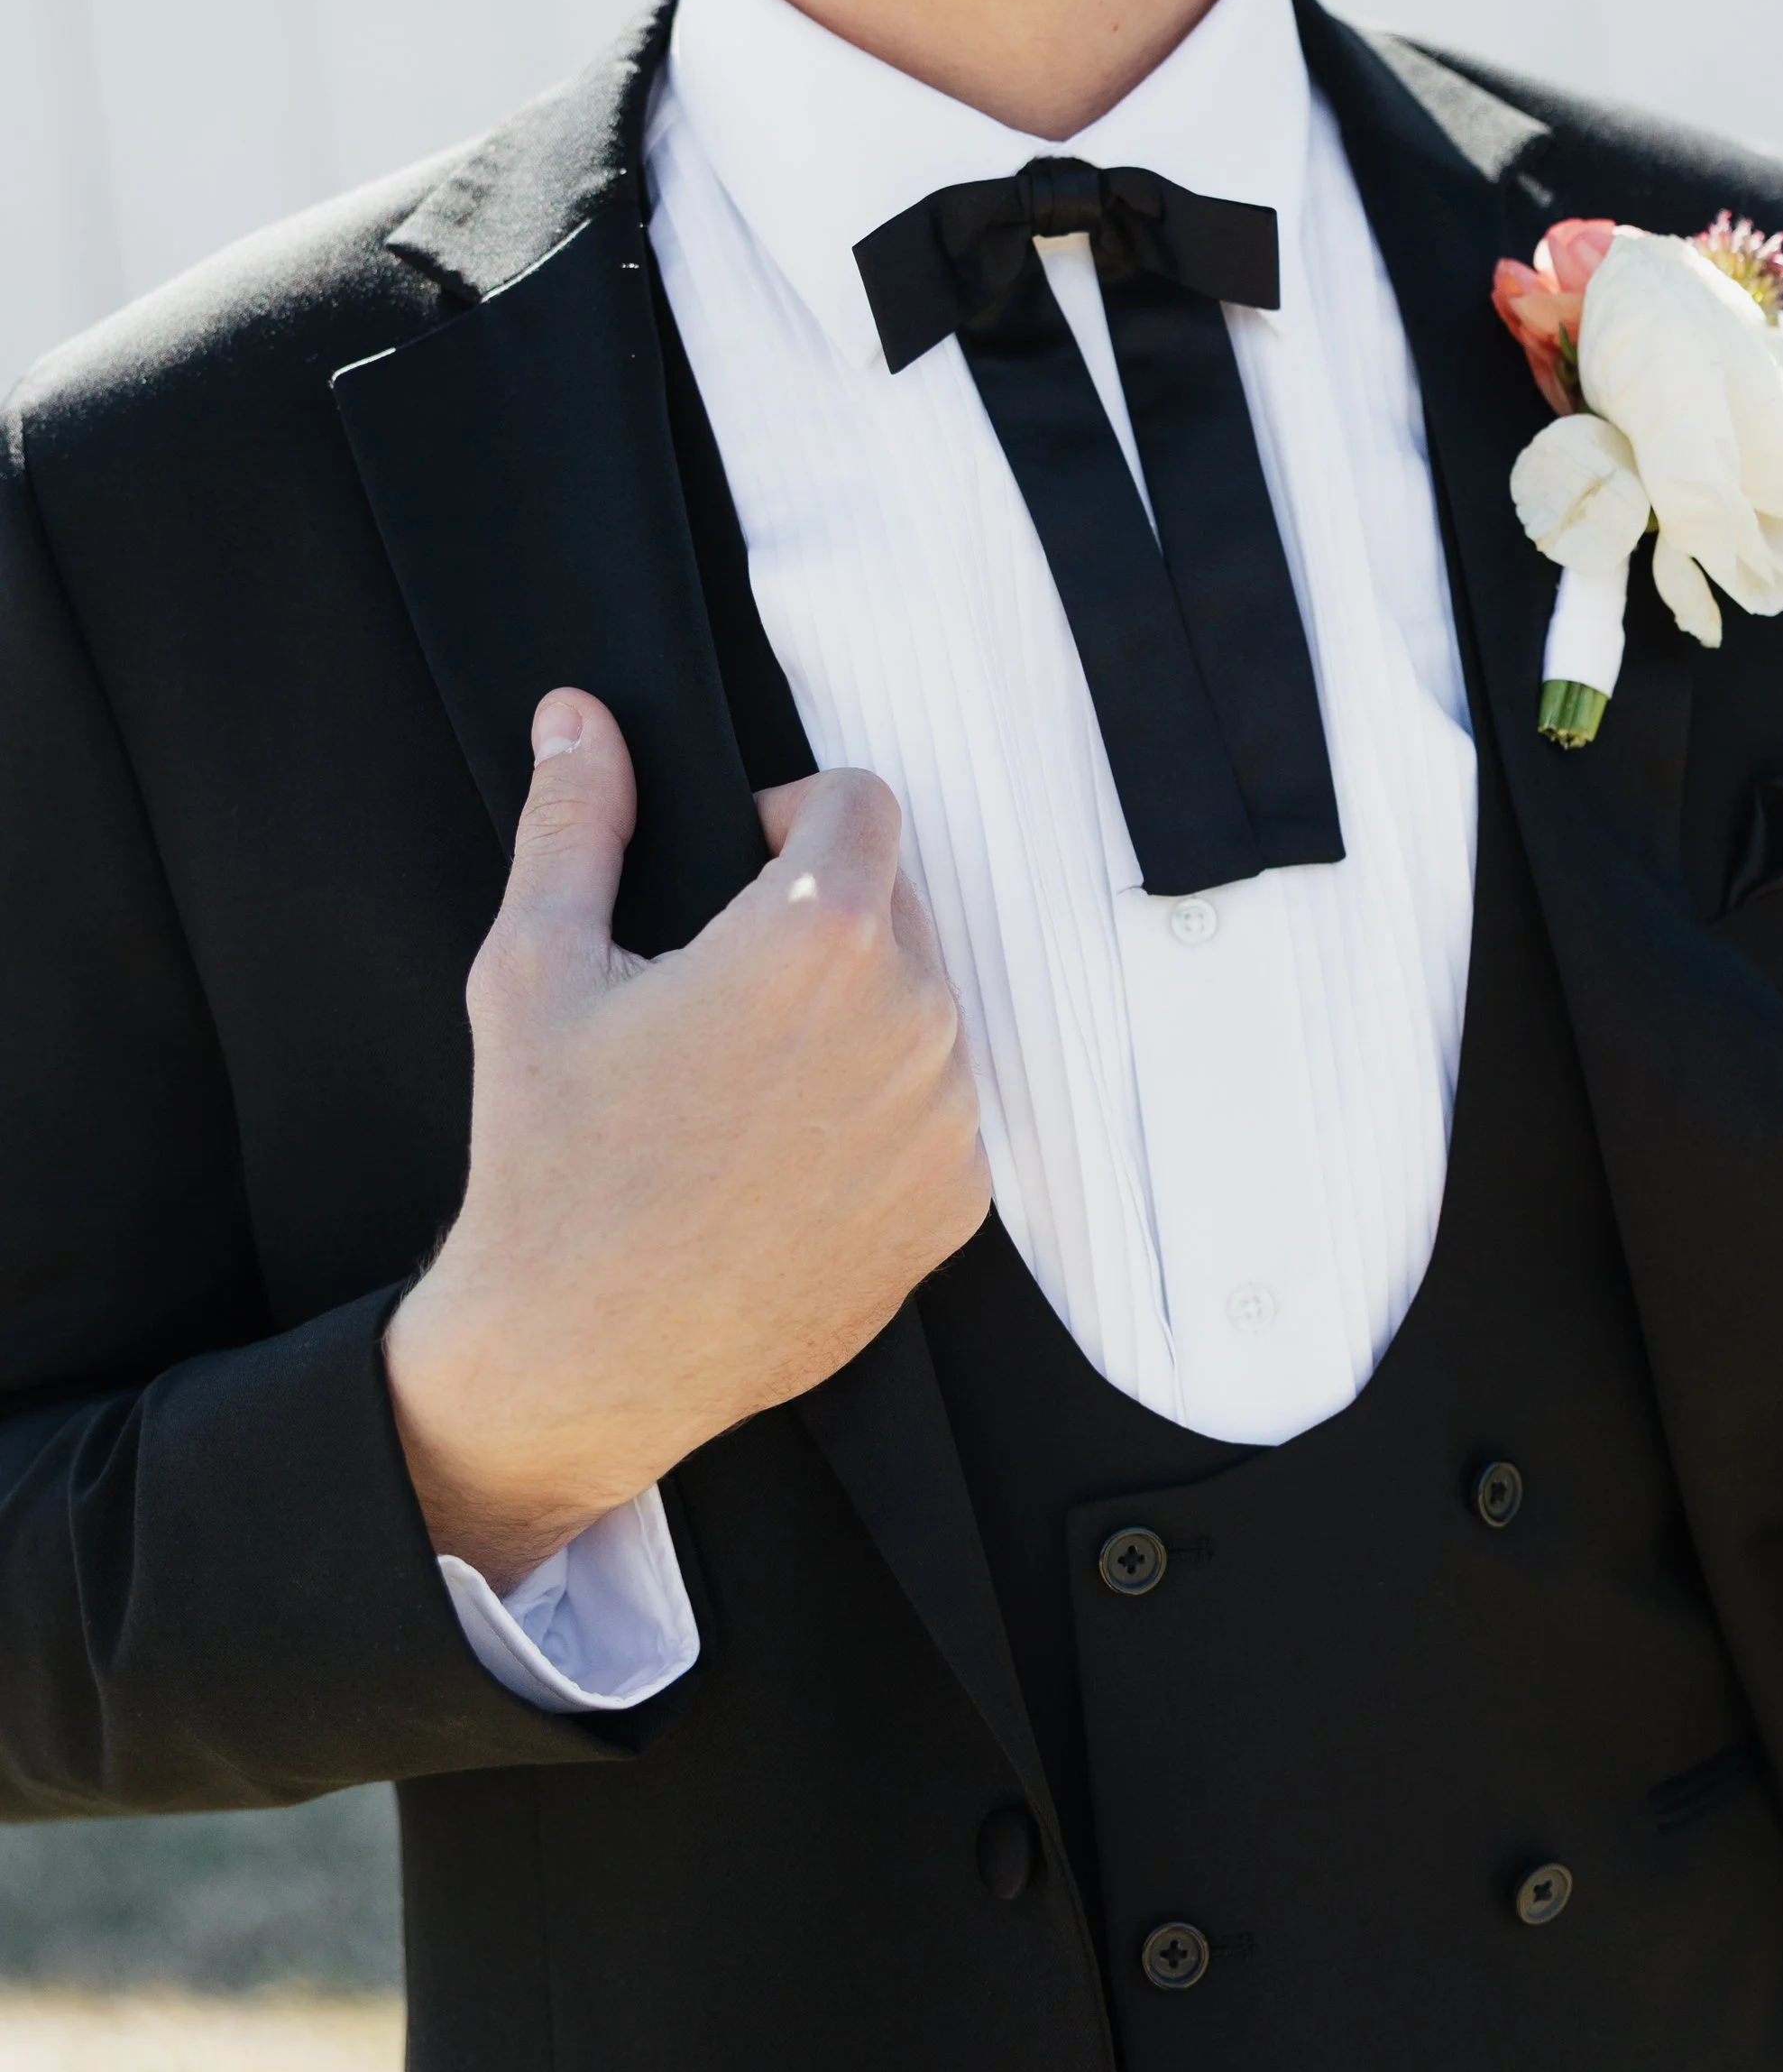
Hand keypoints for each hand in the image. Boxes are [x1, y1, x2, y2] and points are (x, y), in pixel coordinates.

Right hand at [385, 690, 988, 1590]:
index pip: (864, 800)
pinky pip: (936, 1104)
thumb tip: (577, 716)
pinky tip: (780, 1153)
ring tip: (742, 1081)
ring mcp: (946, 1116)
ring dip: (852, 1010)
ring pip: (921, 1003)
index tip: (734, 865)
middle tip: (716, 988)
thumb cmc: (550, 1160)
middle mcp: (914, 1016)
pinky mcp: (958, 1201)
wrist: (584, 1354)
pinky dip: (876, 1105)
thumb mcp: (534, 969)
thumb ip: (575, 823)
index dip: (791, 814)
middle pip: (897, 899)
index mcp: (820, 936)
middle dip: (819, 912)